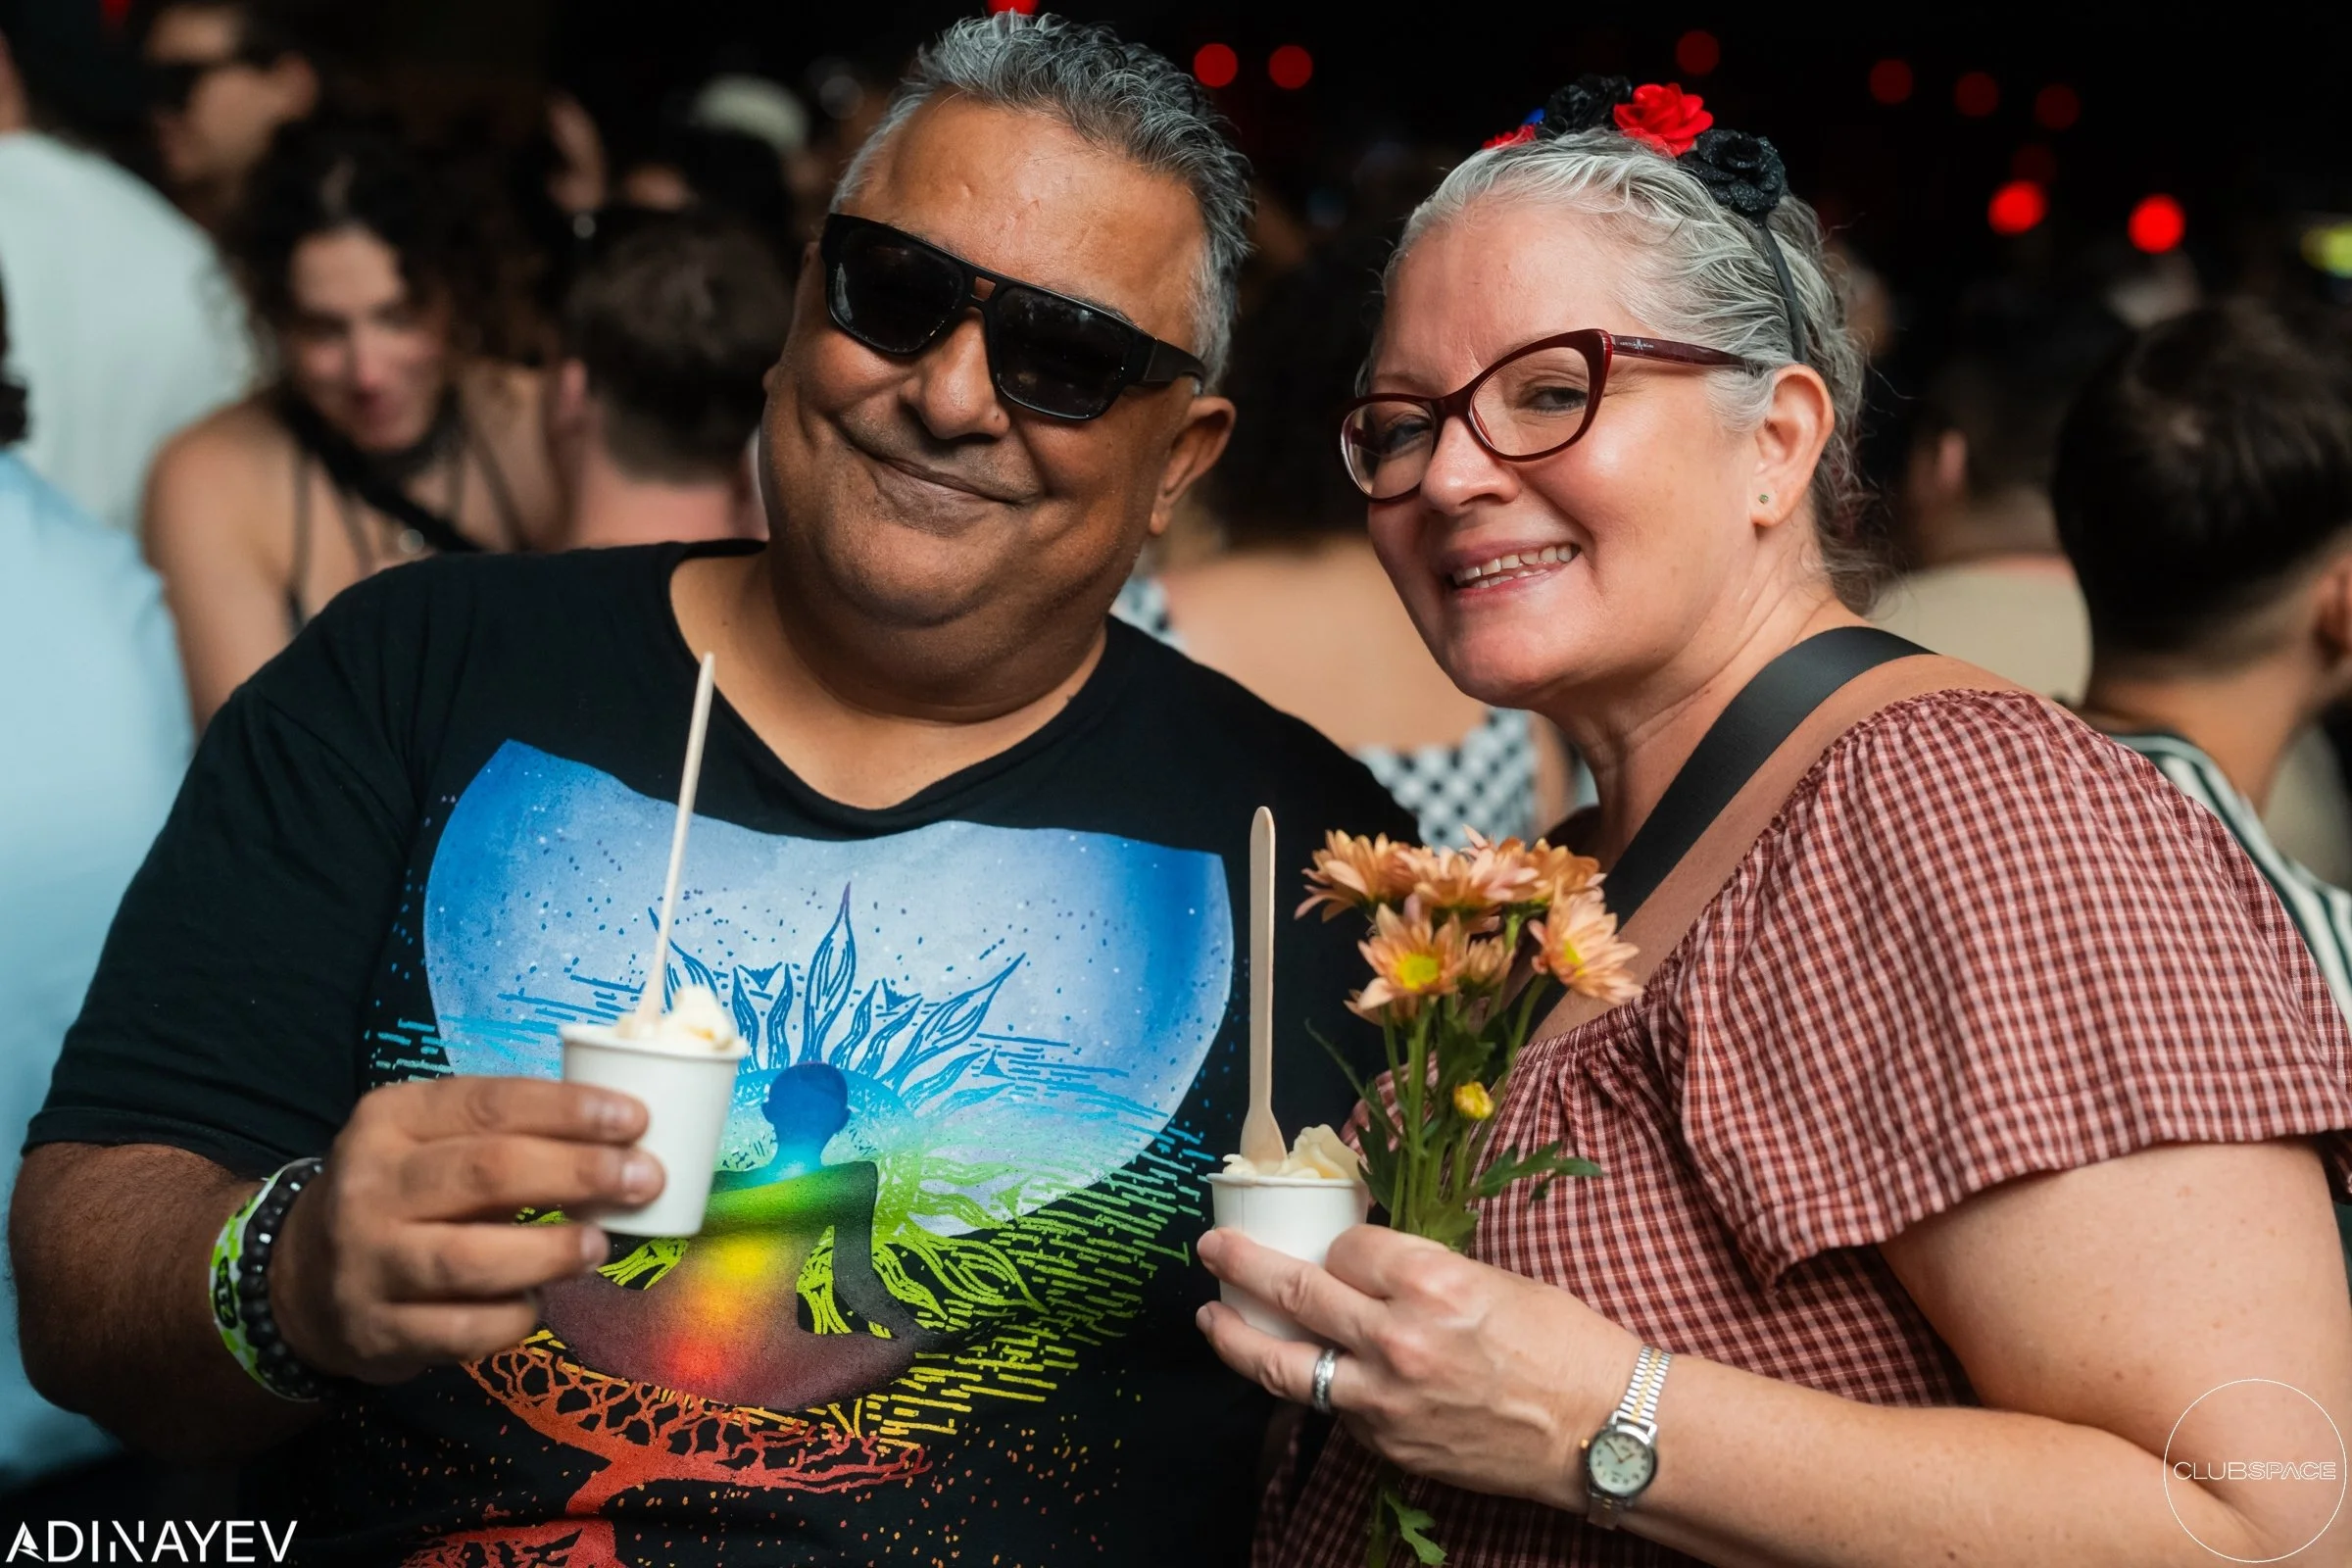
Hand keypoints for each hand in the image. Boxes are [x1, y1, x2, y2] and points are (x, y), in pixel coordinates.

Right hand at [272, 1076, 656, 1383]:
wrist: (303, 1281)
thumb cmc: (402, 1195)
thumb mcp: (430, 1142)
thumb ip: (507, 1133)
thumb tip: (622, 1136)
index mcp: (390, 1119)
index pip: (489, 1104)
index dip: (568, 1110)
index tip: (635, 1119)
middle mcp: (370, 1186)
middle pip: (487, 1173)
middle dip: (578, 1173)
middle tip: (645, 1179)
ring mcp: (367, 1262)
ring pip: (470, 1258)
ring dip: (549, 1251)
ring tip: (599, 1245)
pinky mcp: (375, 1331)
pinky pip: (461, 1329)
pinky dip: (512, 1317)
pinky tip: (538, 1303)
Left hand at [1196, 1225, 1641, 1510]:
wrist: (1600, 1430)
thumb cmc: (1563, 1345)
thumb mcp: (1492, 1280)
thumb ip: (1421, 1273)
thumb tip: (1366, 1264)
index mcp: (1430, 1281)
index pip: (1344, 1246)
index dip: (1336, 1242)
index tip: (1336, 1244)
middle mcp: (1397, 1337)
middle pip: (1293, 1291)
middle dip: (1240, 1266)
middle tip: (1210, 1251)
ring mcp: (1386, 1397)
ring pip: (1285, 1364)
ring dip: (1237, 1338)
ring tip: (1212, 1319)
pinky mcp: (1388, 1443)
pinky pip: (1330, 1407)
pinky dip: (1309, 1384)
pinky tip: (1294, 1370)